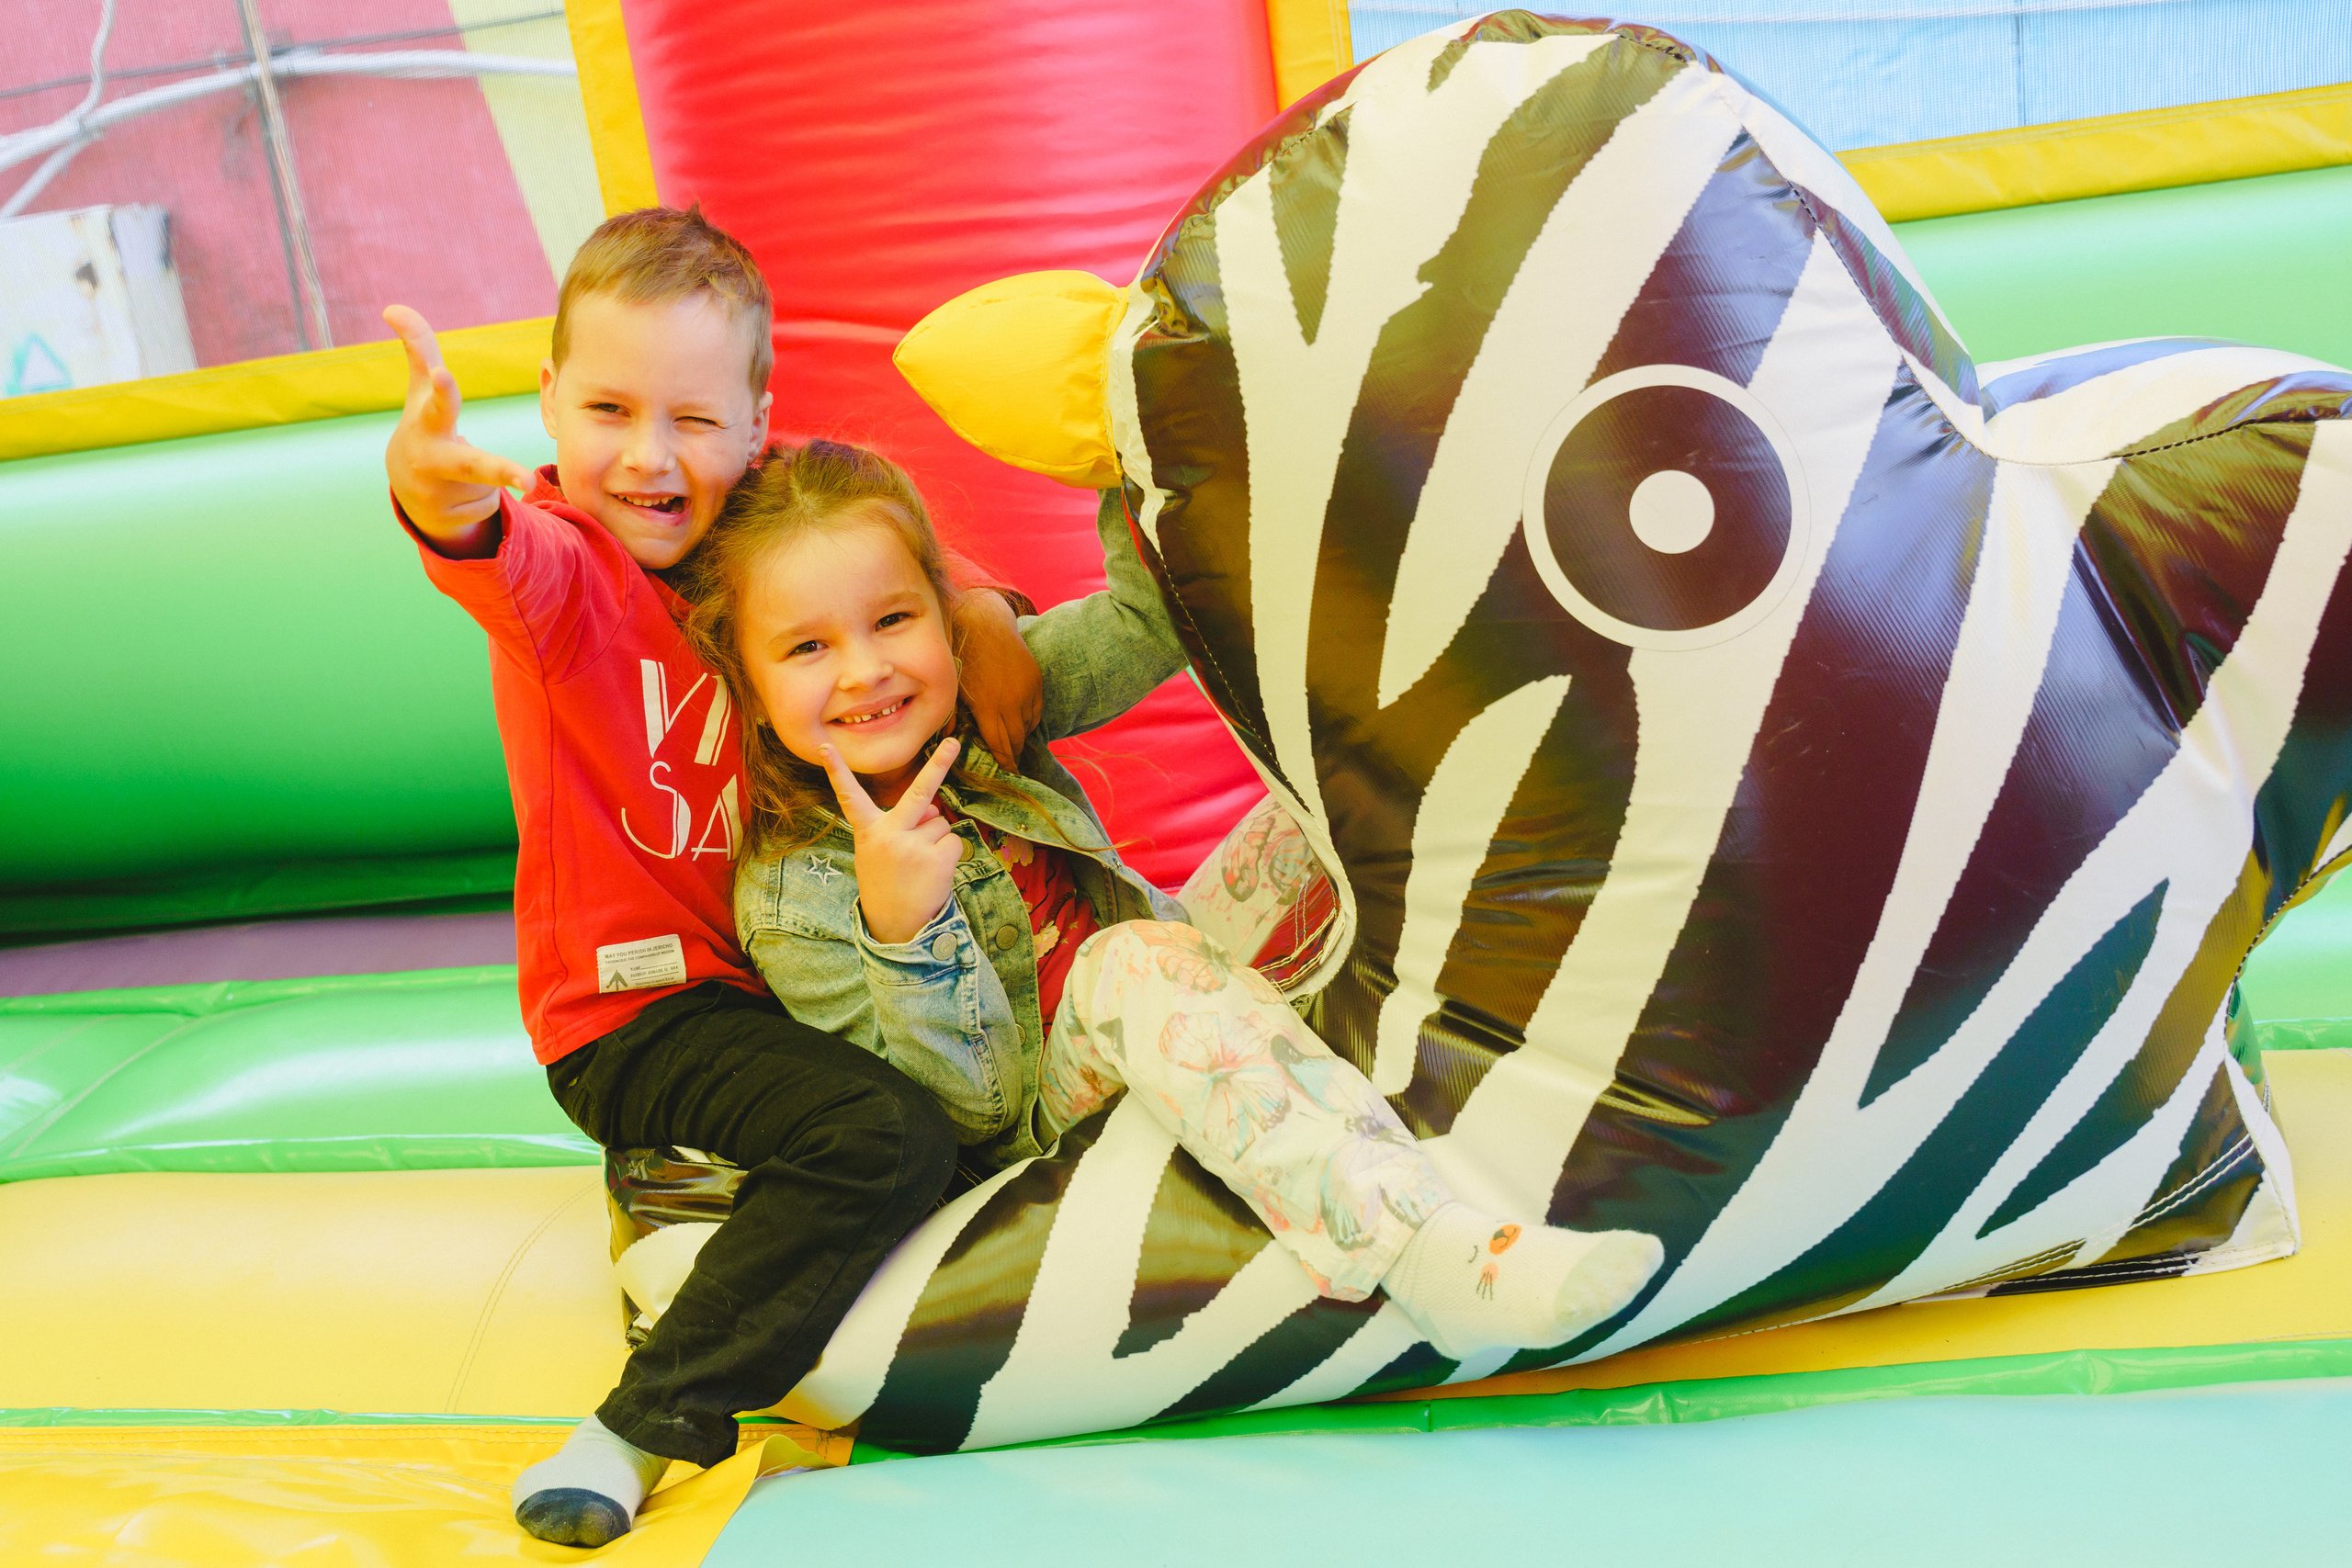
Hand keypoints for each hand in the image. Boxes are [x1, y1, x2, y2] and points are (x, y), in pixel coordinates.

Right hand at [382, 304, 534, 556]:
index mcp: (428, 424)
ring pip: (493, 484)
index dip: (440, 388)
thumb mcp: (423, 391)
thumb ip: (418, 348)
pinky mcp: (455, 520)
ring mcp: (442, 496)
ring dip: (492, 477)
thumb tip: (392, 305)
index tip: (442, 373)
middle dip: (501, 471)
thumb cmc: (424, 427)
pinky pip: (491, 504)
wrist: (409, 491)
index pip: (438, 402)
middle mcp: (432, 461)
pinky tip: (463, 494)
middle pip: (475, 465)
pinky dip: (489, 494)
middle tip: (528, 481)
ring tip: (465, 473)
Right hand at [821, 737, 965, 945]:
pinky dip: (949, 855)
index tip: (827, 747)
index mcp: (868, 832)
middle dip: (940, 763)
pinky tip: (933, 873)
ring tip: (921, 866)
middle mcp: (889, 834)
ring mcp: (914, 846)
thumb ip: (902, 826)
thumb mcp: (880, 853)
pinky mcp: (936, 859)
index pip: (849, 797)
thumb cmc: (888, 884)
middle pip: (920, 793)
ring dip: (936, 840)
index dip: (837, 771)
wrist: (895, 928)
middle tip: (954, 742)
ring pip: (940, 823)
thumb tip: (937, 808)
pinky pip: (954, 841)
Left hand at [954, 591, 1042, 768]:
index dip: (1004, 762)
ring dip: (1021, 738)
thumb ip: (952, 715)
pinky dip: (1030, 721)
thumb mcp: (953, 687)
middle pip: (1016, 740)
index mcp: (989, 708)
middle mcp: (1011, 703)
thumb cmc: (963, 655)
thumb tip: (947, 740)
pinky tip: (1022, 725)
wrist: (986, 624)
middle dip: (1013, 755)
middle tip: (1012, 767)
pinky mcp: (1036, 681)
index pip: (1000, 745)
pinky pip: (1037, 711)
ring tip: (1015, 747)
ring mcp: (1027, 692)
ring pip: (1028, 726)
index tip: (1007, 773)